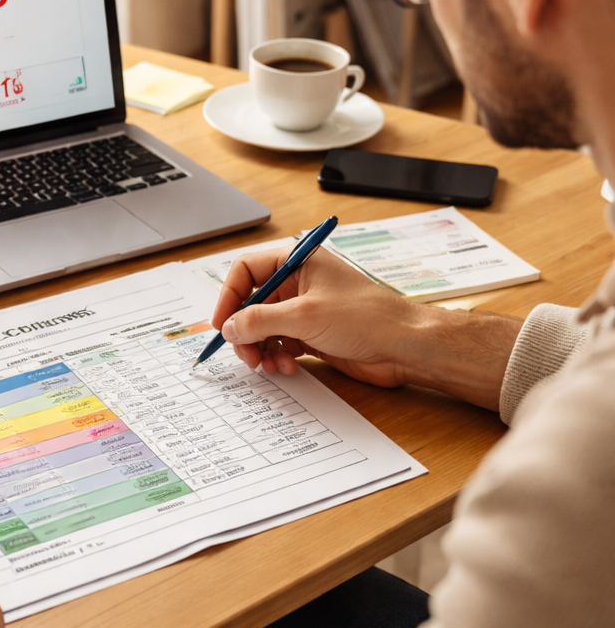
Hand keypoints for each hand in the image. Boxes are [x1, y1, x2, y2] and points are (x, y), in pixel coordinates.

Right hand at [212, 245, 521, 410]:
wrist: (405, 347)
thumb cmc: (366, 318)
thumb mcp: (303, 316)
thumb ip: (259, 321)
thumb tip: (229, 327)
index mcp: (297, 261)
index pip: (247, 270)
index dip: (229, 296)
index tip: (222, 323)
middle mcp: (299, 282)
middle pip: (252, 303)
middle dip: (245, 330)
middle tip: (244, 353)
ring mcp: (305, 309)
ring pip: (264, 327)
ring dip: (260, 348)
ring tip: (267, 364)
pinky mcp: (313, 334)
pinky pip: (280, 344)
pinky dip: (276, 357)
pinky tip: (286, 367)